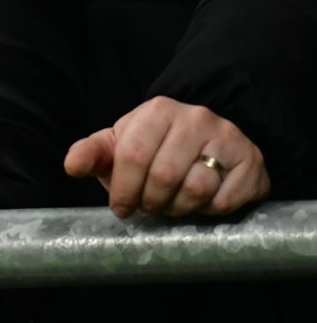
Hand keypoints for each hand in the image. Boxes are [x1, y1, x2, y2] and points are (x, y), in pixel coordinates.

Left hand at [64, 96, 270, 217]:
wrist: (211, 142)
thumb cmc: (156, 147)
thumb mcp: (120, 144)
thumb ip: (92, 153)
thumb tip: (71, 166)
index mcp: (157, 111)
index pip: (132, 155)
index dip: (122, 189)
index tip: (121, 207)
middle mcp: (195, 117)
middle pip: (163, 176)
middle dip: (149, 201)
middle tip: (148, 206)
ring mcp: (228, 137)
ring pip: (195, 189)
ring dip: (178, 208)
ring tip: (172, 203)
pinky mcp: (252, 162)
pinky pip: (224, 200)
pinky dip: (207, 211)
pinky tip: (200, 202)